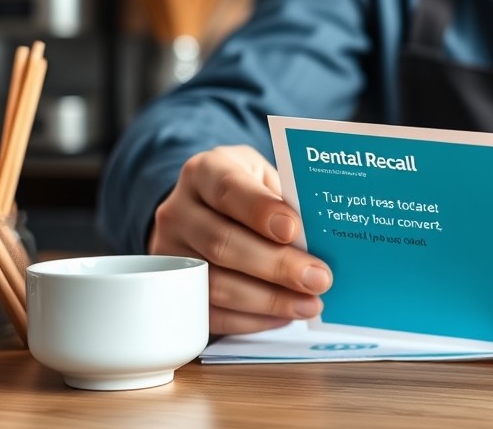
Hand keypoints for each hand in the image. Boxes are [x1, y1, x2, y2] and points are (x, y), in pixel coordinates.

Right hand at [149, 145, 333, 334]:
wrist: (205, 209)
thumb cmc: (247, 192)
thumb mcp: (264, 178)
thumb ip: (286, 201)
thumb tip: (322, 240)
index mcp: (204, 172)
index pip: (227, 189)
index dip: (260, 210)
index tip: (293, 229)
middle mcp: (178, 212)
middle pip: (222, 243)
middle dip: (276, 265)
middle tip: (318, 278)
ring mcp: (170, 254)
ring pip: (215, 284)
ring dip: (269, 300)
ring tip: (310, 304)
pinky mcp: (173, 292)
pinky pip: (210, 314)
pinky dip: (252, 320)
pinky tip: (284, 317)